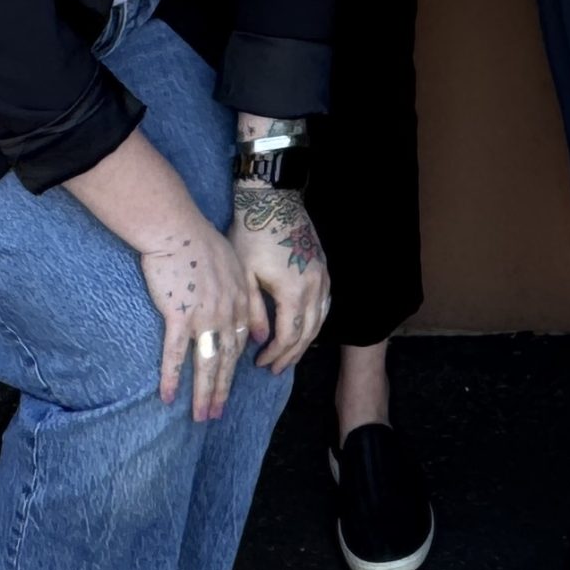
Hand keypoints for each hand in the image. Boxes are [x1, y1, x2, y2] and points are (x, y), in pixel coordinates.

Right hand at [134, 218, 254, 421]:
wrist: (177, 228)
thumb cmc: (201, 244)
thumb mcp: (235, 268)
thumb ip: (247, 300)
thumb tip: (257, 332)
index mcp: (240, 301)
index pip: (239, 344)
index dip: (233, 370)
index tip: (228, 389)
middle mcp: (226, 312)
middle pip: (225, 360)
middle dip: (221, 391)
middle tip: (215, 415)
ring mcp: (203, 316)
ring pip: (205, 363)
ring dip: (203, 393)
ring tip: (200, 415)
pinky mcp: (178, 315)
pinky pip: (174, 354)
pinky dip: (171, 377)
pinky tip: (168, 396)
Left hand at [228, 187, 330, 375]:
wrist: (272, 201)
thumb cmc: (251, 236)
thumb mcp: (244, 276)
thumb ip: (253, 312)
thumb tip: (259, 340)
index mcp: (293, 290)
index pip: (288, 335)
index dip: (276, 354)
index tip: (260, 363)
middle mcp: (314, 286)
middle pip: (307, 332)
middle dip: (291, 354)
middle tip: (275, 368)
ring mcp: (322, 275)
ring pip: (320, 319)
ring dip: (305, 341)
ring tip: (290, 355)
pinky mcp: (324, 266)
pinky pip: (325, 303)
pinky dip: (316, 321)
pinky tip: (306, 327)